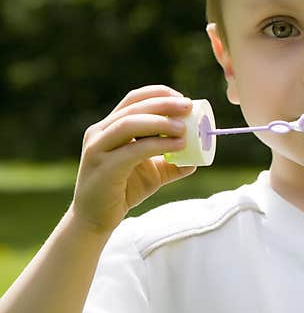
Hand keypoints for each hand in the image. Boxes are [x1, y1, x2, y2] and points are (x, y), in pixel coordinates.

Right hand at [68, 85, 196, 235]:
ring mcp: (98, 149)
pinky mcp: (103, 167)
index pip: (134, 99)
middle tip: (188, 106)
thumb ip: (174, 163)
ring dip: (160, 122)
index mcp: (110, 127)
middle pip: (133, 107)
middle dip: (163, 104)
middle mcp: (100, 133)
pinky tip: (178, 146)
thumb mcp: (154, 173)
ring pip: (129, 124)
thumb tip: (198, 158)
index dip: (159, 94)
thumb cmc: (124, 190)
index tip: (183, 99)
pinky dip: (158, 145)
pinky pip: (133, 150)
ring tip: (184, 128)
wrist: (96, 219)